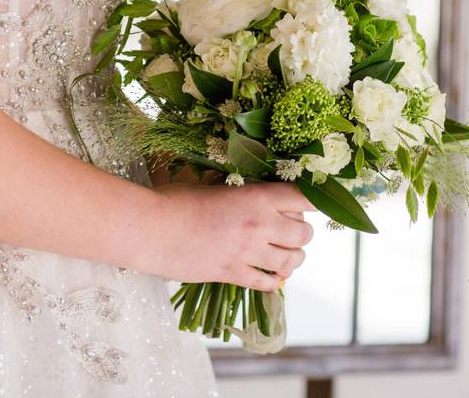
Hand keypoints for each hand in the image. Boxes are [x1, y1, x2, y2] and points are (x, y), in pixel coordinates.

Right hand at [140, 182, 315, 291]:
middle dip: (302, 232)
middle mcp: (259, 224)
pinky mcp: (233, 274)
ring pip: (292, 261)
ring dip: (294, 258)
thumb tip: (257, 195)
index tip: (318, 203)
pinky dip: (275, 280)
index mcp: (256, 196)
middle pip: (304, 233)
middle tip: (291, 230)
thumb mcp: (213, 185)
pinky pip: (268, 283)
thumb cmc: (174, 201)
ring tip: (286, 254)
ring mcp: (247, 252)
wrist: (150, 229)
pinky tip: (270, 275)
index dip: (316, 201)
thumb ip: (240, 192)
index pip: (304, 198)